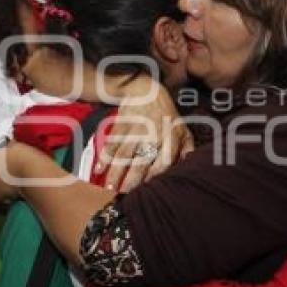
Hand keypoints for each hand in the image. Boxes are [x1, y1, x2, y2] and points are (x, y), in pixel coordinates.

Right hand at [94, 76, 193, 192]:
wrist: (147, 91)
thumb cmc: (168, 115)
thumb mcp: (183, 129)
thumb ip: (188, 149)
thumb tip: (188, 167)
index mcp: (170, 138)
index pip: (162, 163)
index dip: (153, 177)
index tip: (146, 191)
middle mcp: (153, 135)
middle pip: (141, 162)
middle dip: (131, 181)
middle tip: (123, 195)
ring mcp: (136, 129)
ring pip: (124, 154)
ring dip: (115, 172)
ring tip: (109, 188)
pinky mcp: (122, 124)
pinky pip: (112, 143)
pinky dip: (104, 157)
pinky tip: (98, 170)